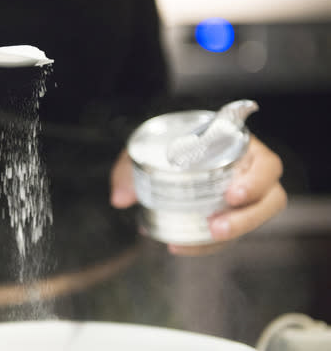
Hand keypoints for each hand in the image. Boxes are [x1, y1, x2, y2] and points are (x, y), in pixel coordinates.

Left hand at [109, 136, 286, 255]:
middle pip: (270, 199)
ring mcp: (243, 198)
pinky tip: (181, 246)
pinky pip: (228, 234)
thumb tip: (120, 199)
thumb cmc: (163, 143)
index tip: (232, 194)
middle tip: (216, 226)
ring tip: (205, 238)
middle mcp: (249, 173)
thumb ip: (129, 170)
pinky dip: (206, 244)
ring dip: (232, 233)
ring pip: (254, 220)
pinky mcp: (230, 216)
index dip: (256, 181)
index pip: (266, 164)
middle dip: (247, 217)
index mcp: (239, 148)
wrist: (162, 150)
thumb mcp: (144, 148)